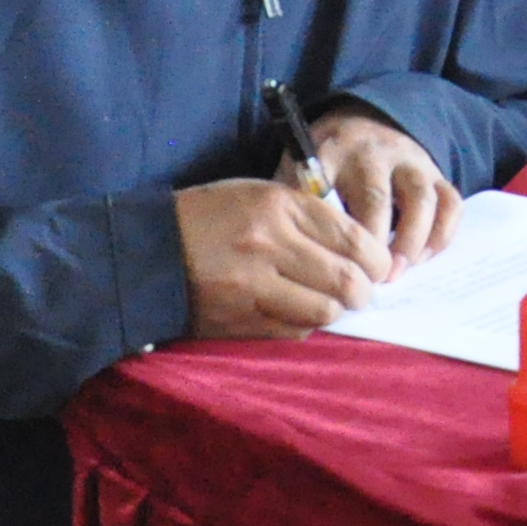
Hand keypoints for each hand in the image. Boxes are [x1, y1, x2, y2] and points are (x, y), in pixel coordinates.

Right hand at [174, 173, 391, 340]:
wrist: (146, 252)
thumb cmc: (208, 217)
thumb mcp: (259, 195)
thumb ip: (306, 216)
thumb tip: (355, 246)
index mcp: (279, 205)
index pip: (351, 236)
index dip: (376, 257)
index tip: (379, 265)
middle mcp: (270, 244)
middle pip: (344, 278)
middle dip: (364, 290)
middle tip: (365, 292)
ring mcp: (253, 285)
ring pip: (323, 310)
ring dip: (336, 311)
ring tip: (334, 305)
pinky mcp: (239, 319)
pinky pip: (292, 330)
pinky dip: (306, 325)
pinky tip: (301, 314)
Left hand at [309, 107, 458, 270]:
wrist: (357, 125)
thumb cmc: (320, 169)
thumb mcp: (295, 178)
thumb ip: (296, 214)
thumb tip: (300, 271)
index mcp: (330, 155)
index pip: (329, 195)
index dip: (332, 240)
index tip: (332, 271)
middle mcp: (372, 153)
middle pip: (377, 200)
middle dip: (373, 249)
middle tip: (366, 282)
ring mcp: (409, 159)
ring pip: (421, 199)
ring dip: (410, 242)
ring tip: (395, 274)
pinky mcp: (435, 171)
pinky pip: (450, 202)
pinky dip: (441, 234)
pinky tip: (422, 258)